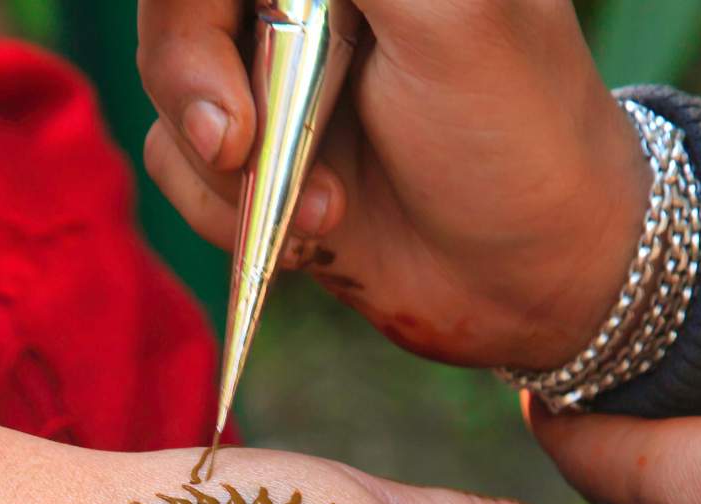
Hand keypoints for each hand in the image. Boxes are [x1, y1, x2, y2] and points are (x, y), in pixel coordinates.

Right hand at [137, 0, 645, 367]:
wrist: (532, 278)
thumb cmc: (518, 135)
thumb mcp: (449, 16)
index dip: (194, 8)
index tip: (234, 92)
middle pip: (176, 11)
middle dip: (197, 83)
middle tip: (241, 145)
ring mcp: (271, 68)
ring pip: (167, 87)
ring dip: (225, 168)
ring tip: (329, 208)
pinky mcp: (252, 149)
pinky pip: (172, 161)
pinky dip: (221, 210)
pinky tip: (312, 232)